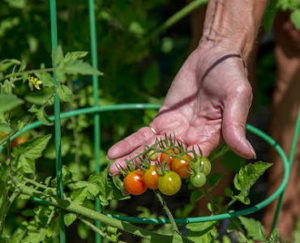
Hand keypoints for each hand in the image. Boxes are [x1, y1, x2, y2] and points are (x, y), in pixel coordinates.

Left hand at [108, 43, 254, 174]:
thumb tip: (249, 154)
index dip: (173, 170)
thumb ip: (236, 125)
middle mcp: (191, 140)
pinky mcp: (162, 120)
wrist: (213, 57)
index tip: (155, 179)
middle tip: (122, 180)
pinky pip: (144, 135)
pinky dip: (130, 143)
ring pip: (151, 150)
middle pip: (166, 160)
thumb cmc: (231, 75)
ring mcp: (175, 131)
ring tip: (111, 170)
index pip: (191, 160)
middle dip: (145, 170)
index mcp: (210, 139)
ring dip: (132, 160)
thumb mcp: (237, 97)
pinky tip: (113, 152)